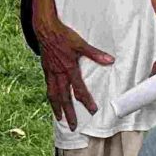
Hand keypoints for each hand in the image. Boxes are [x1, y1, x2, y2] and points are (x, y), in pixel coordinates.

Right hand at [34, 16, 111, 130]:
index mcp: (69, 68)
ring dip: (57, 108)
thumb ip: (95, 54)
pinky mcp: (46, 69)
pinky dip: (51, 96)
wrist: (45, 28)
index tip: (92, 111)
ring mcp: (51, 72)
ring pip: (53, 94)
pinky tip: (53, 99)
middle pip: (64, 98)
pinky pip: (48, 86)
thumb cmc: (63, 35)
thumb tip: (110, 60)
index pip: (79, 89)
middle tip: (72, 126)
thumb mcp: (80, 43)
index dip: (86, 101)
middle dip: (69, 113)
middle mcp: (59, 74)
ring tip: (59, 118)